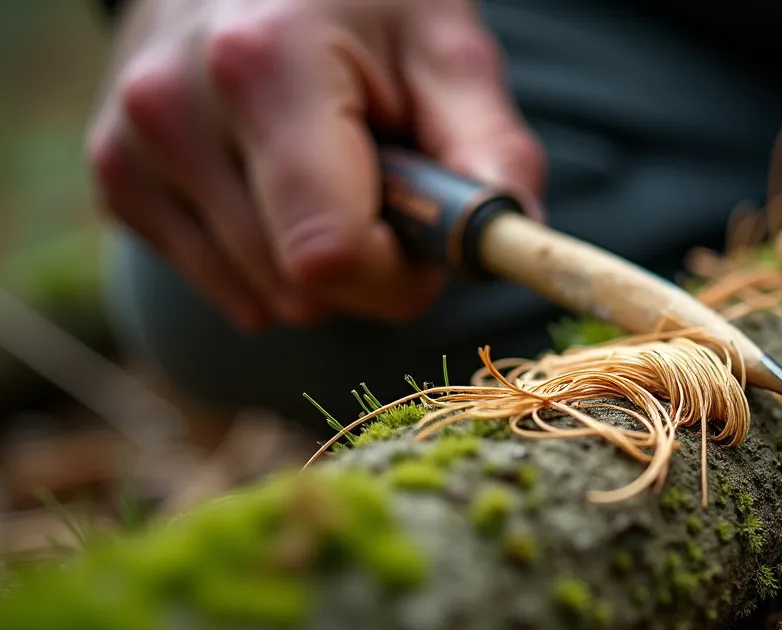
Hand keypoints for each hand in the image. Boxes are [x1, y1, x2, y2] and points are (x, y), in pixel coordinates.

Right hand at [87, 0, 543, 328]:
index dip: (397, 277)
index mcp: (264, 66)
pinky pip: (217, 283)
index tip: (427, 243)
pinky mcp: (116, 178)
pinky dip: (265, 258)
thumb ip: (487, 145)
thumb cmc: (366, 5)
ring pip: (258, 297)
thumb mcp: (446, 48)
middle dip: (366, 269)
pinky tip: (274, 182)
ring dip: (316, 265)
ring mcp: (131, 145)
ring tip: (326, 171)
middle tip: (385, 191)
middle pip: (296, 286)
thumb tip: (515, 237)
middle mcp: (174, 107)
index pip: (330, 251)